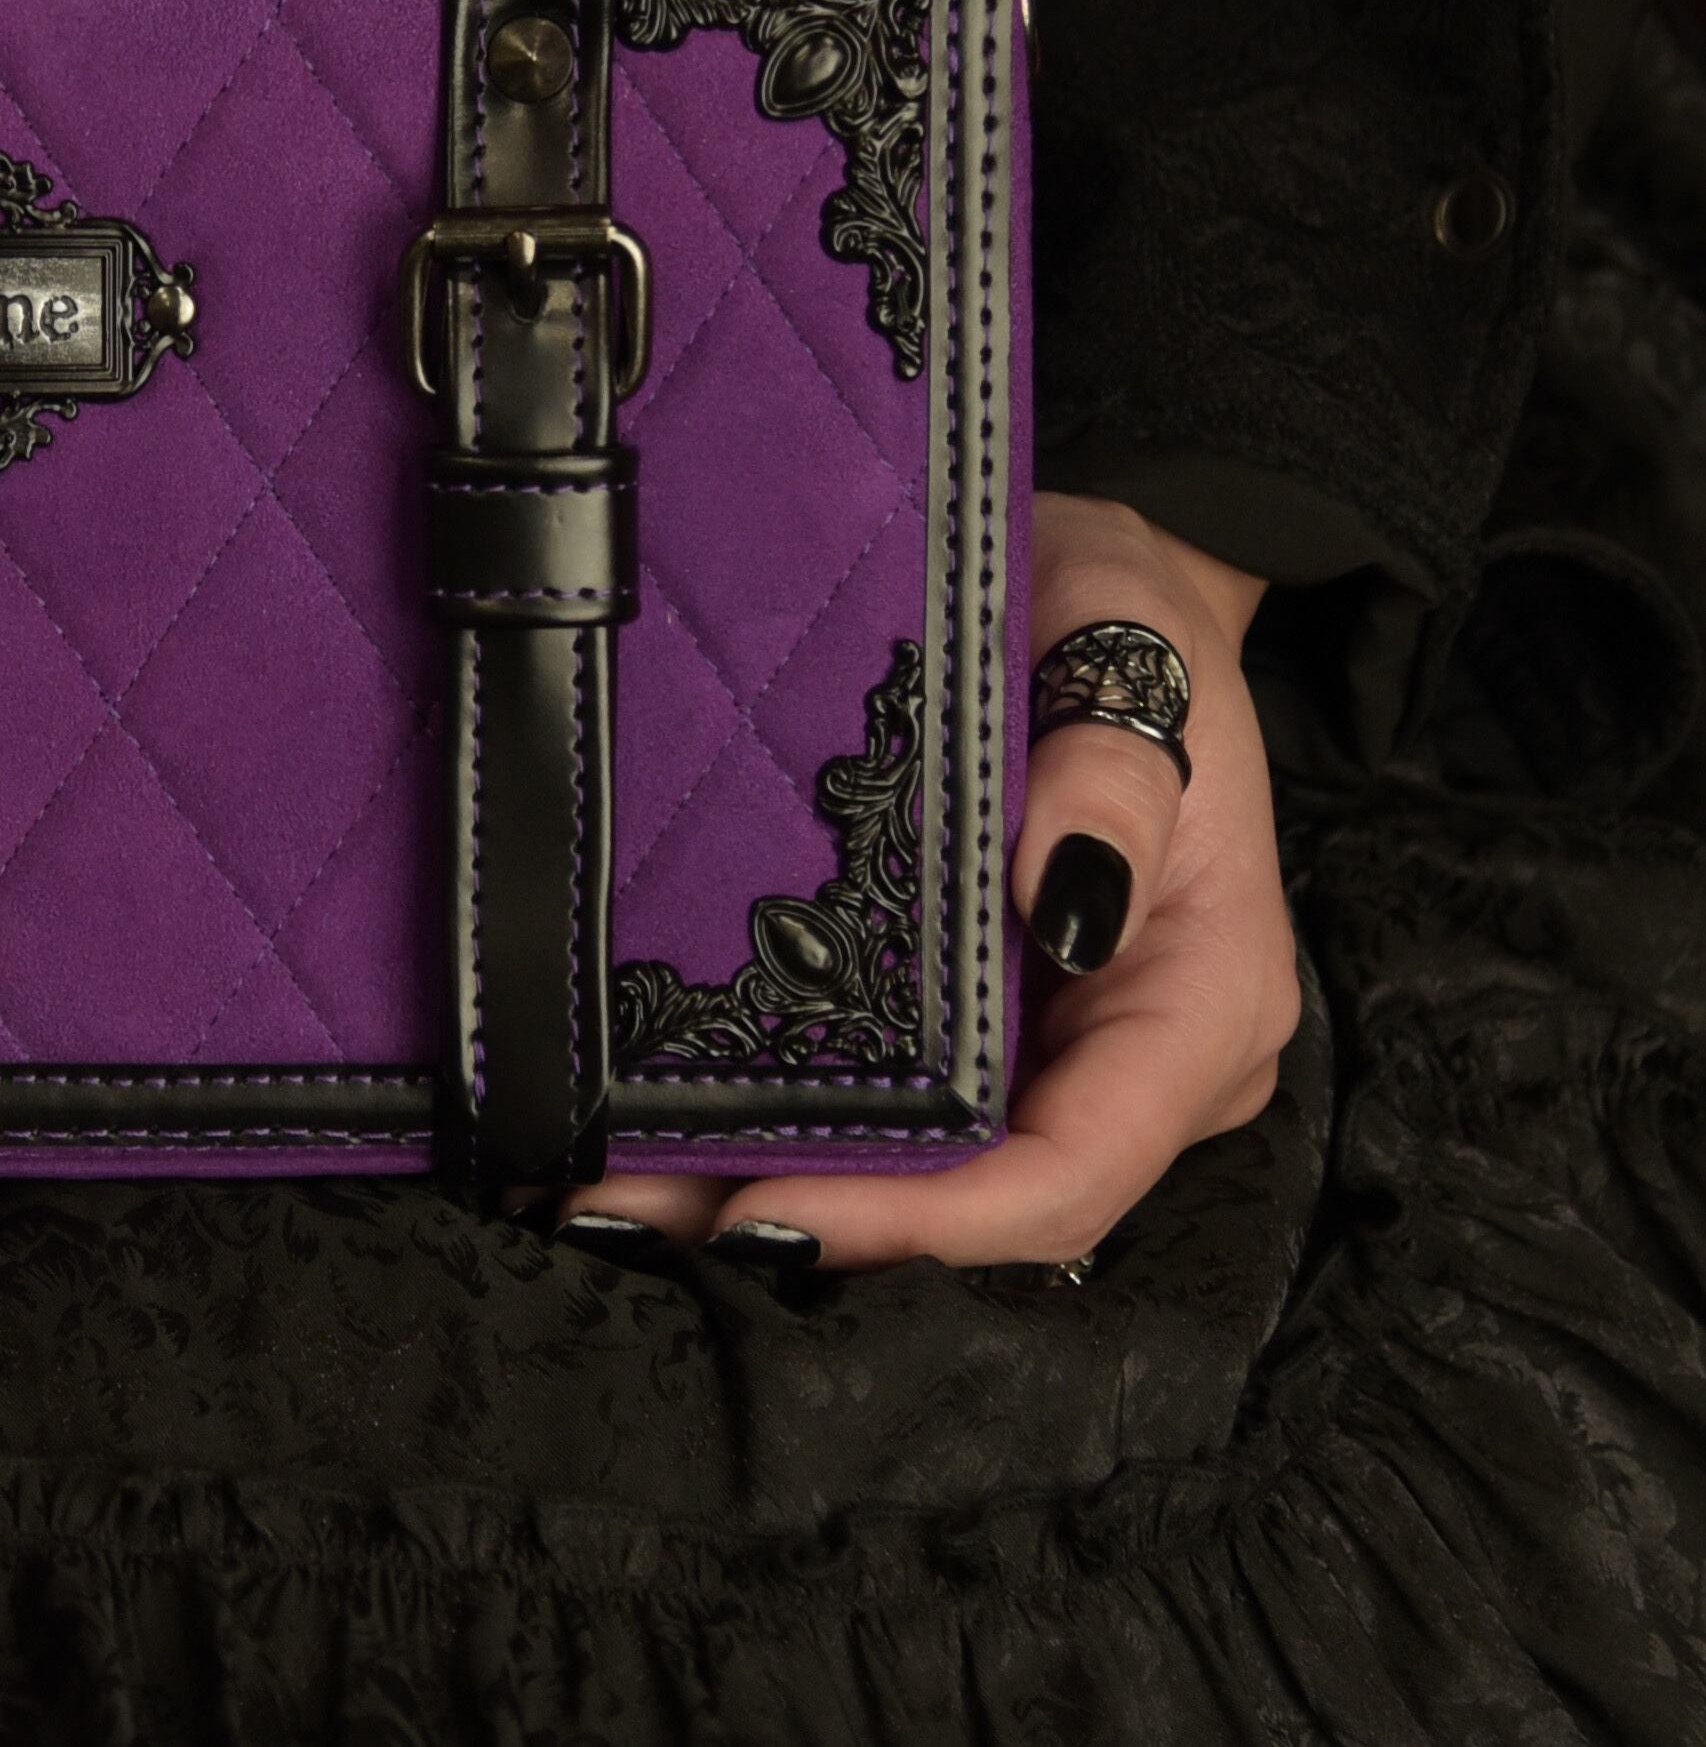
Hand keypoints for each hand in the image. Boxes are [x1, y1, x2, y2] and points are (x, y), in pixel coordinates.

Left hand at [564, 492, 1296, 1270]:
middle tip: (637, 1207)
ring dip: (769, 1184)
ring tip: (614, 1188)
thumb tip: (1063, 896)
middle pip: (980, 1198)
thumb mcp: (1130, 651)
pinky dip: (791, 1124)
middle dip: (815, 1216)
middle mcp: (1141, 1058)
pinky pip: (900, 1105)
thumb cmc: (1128, 620)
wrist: (1099, 595)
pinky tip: (672, 1130)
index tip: (781, 1211)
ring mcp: (1065, 1050)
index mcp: (1199, 1000)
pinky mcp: (993, 1024)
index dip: (929, 1218)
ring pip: (925, 1169)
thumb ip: (1114, 778)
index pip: (1072, 1169)